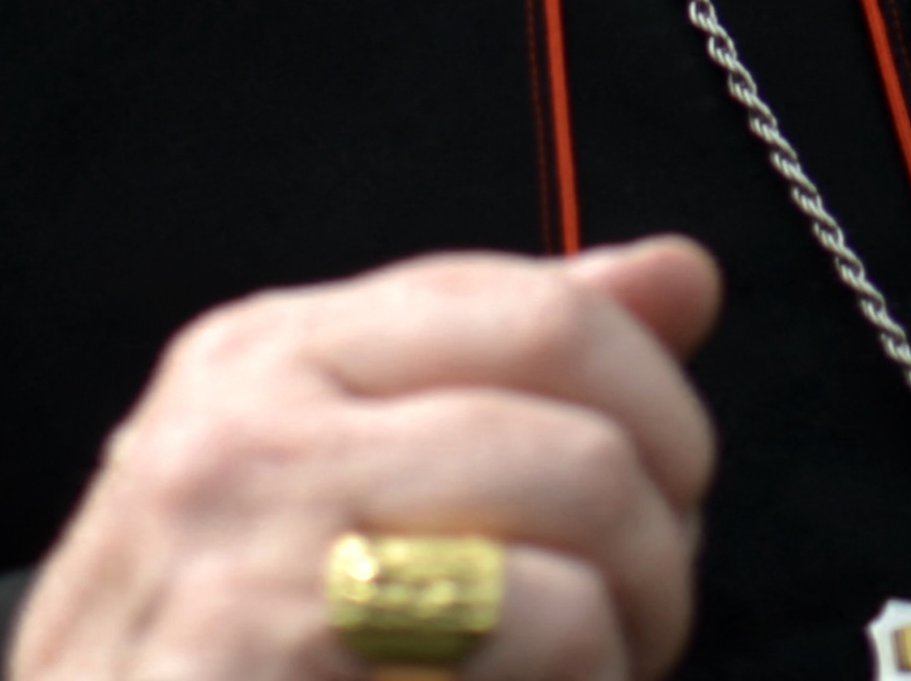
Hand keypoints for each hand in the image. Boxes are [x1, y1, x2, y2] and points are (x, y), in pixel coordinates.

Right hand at [11, 239, 720, 680]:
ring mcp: (252, 548)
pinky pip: (547, 624)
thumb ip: (504, 376)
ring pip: (581, 506)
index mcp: (261, 356)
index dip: (650, 401)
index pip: (534, 307)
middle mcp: (245, 427)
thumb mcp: (337, 495)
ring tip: (588, 677)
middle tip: (641, 619)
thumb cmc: (226, 669)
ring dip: (633, 624)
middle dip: (660, 529)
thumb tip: (684, 271)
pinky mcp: (269, 657)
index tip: (668, 492)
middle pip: (579, 417)